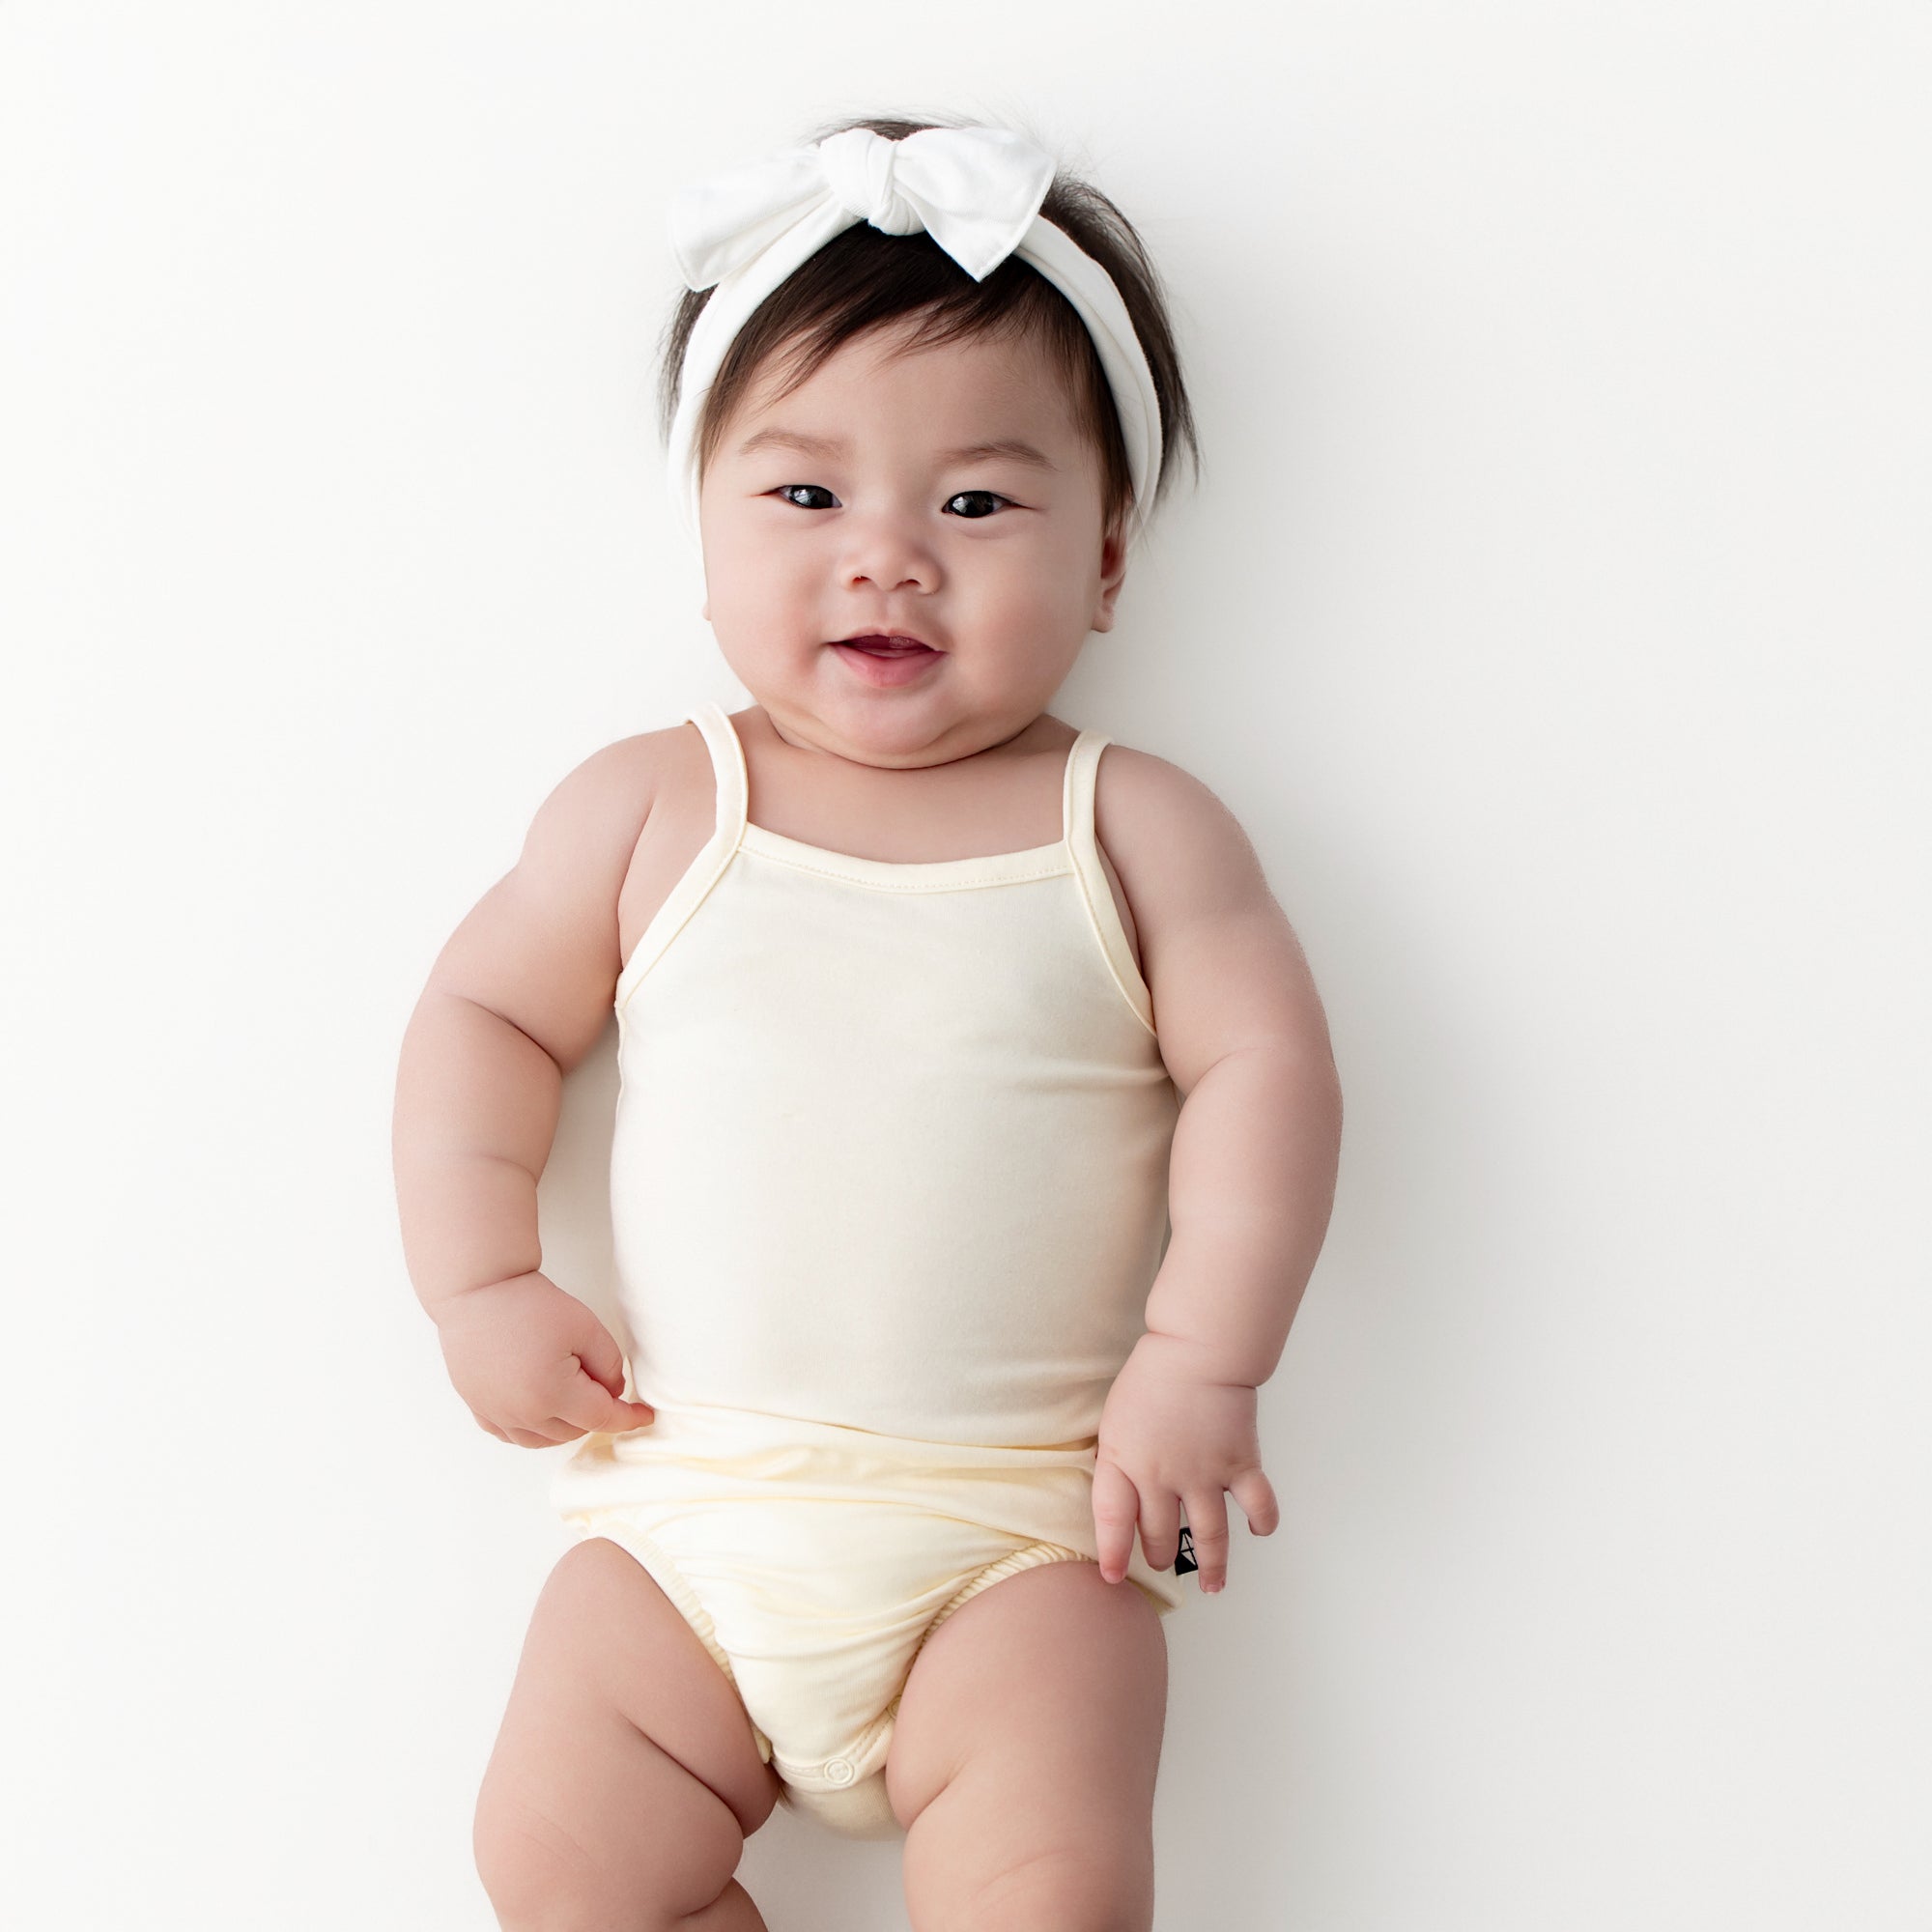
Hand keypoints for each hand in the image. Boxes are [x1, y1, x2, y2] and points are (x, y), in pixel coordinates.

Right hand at [433, 1271, 657, 1447]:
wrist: (478, 1291)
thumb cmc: (530, 1304)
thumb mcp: (586, 1327)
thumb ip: (610, 1365)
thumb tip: (612, 1393)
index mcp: (552, 1395)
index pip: (601, 1418)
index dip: (628, 1418)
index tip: (646, 1416)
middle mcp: (522, 1414)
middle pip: (574, 1431)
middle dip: (594, 1411)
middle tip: (596, 1377)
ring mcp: (496, 1414)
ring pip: (543, 1439)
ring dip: (566, 1425)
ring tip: (573, 1395)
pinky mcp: (478, 1408)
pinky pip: (513, 1435)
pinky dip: (533, 1429)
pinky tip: (542, 1409)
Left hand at [1092, 1331, 1279, 1594]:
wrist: (1197, 1349)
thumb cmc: (1151, 1375)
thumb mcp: (1115, 1418)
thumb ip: (1118, 1459)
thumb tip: (1121, 1493)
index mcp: (1124, 1462)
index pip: (1112, 1521)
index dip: (1112, 1553)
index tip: (1111, 1577)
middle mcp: (1162, 1478)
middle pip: (1159, 1533)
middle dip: (1158, 1554)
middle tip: (1160, 1561)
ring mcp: (1204, 1475)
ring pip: (1209, 1537)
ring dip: (1212, 1565)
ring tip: (1213, 1585)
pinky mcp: (1240, 1464)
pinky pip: (1257, 1506)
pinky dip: (1263, 1522)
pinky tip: (1259, 1531)